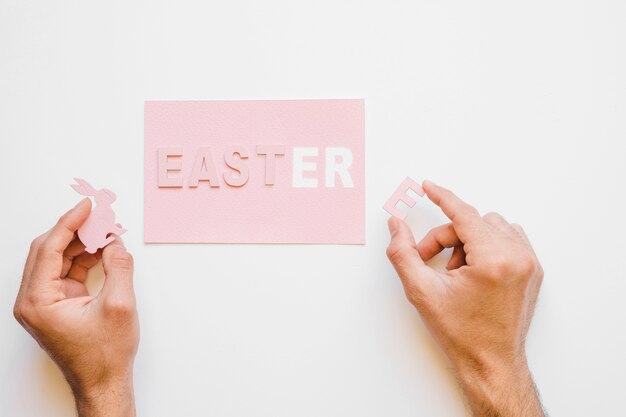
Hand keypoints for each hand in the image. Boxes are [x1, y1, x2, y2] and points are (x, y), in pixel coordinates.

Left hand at [14, 199, 138, 416]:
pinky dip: (83, 258)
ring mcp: (42, 303)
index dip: (69, 222)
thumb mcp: (119, 306)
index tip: (86, 206)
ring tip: (105, 231)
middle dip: (74, 229)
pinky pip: (66, 271)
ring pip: (57, 258)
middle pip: (48, 249)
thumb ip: (119, 267)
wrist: (102, 382)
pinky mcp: (55, 304)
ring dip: (80, 243)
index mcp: (38, 301)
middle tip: (98, 214)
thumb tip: (115, 242)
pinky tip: (102, 250)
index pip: (48, 248)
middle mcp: (33, 300)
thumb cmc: (104, 355)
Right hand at [386, 181, 544, 416]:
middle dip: (447, 237)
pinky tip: (473, 268)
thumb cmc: (461, 333)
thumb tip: (396, 225)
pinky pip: (508, 238)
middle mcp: (518, 257)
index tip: (427, 186)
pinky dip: (486, 245)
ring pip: (491, 227)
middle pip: (473, 222)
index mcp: (495, 260)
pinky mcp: (533, 270)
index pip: (464, 214)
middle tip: (429, 261)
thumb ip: (403, 253)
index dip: (441, 197)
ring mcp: (530, 263)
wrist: (491, 363)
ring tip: (456, 270)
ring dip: (468, 240)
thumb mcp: (421, 292)